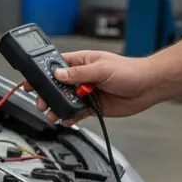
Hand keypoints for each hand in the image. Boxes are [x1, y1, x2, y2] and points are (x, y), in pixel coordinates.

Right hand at [23, 49, 155, 125]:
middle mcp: (80, 77)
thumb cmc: (130, 71)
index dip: (42, 74)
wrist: (148, 87)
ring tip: (52, 113)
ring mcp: (85, 92)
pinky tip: (66, 119)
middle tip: (42, 102)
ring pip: (64, 101)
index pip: (55, 66)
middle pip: (56, 86)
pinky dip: (69, 117)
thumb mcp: (101, 69)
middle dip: (47, 95)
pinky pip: (75, 113)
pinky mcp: (91, 106)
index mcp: (80, 62)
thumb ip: (78, 73)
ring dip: (57, 107)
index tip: (32, 82)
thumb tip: (58, 74)